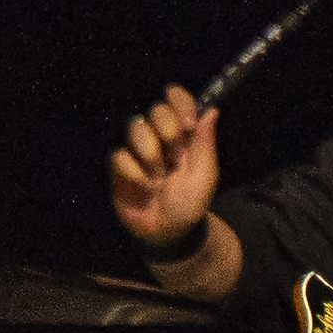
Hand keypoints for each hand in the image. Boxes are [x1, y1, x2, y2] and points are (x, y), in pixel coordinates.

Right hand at [108, 83, 220, 248]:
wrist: (167, 232)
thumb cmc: (189, 204)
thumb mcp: (204, 176)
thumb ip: (205, 144)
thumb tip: (212, 110)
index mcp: (184, 135)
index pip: (178, 100)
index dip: (180, 103)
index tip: (188, 124)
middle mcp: (160, 136)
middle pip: (156, 109)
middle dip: (168, 131)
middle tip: (175, 157)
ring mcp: (138, 149)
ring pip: (136, 127)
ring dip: (151, 155)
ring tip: (159, 178)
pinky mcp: (120, 165)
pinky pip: (121, 155)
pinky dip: (134, 173)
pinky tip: (143, 186)